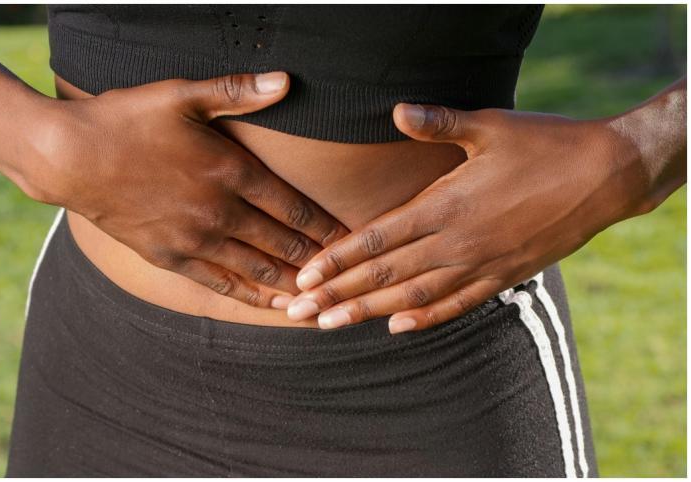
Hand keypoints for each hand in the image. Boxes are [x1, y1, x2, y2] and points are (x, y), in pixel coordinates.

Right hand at [24, 72, 349, 307]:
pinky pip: (221, 282)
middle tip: (346, 275)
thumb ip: (238, 91)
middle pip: (283, 242)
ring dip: (292, 284)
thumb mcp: (183, 94)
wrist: (70, 157)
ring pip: (257, 268)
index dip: (326, 226)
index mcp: (230, 169)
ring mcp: (195, 238)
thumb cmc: (126, 119)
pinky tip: (271, 305)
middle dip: (318, 260)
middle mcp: (219, 210)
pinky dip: (251, 295)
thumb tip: (287, 80)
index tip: (351, 239)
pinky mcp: (170, 256)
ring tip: (319, 298)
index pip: (293, 206)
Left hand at [285, 102, 653, 331]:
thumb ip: (439, 123)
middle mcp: (457, 240)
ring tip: (330, 325)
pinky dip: (425, 317)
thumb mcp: (491, 125)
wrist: (607, 175)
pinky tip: (397, 327)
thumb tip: (398, 111)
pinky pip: (458, 304)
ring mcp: (481, 263)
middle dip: (337, 294)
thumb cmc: (545, 144)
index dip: (337, 259)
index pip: (377, 238)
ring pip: (413, 294)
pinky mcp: (504, 275)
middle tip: (296, 312)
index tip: (304, 277)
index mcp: (446, 203)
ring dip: (368, 311)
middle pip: (384, 273)